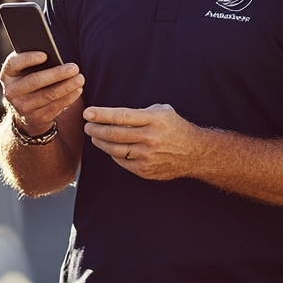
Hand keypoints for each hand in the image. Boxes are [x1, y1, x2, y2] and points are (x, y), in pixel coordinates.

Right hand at [0, 52, 82, 136]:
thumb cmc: (30, 79)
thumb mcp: (26, 70)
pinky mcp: (35, 118)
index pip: (14, 64)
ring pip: (47, 95)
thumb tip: (54, 55)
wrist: (26, 110)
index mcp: (7, 74)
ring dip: (67, 86)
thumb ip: (33, 61)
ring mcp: (22, 107)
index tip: (45, 55)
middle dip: (57, 74)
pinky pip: (55, 107)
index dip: (28, 59)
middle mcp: (11, 92)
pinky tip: (78, 90)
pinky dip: (68, 98)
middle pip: (35, 81)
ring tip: (80, 78)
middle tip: (74, 68)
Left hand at [83, 104, 205, 180]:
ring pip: (115, 149)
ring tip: (94, 136)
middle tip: (87, 126)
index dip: (101, 115)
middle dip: (96, 129)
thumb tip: (113, 115)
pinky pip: (122, 162)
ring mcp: (147, 156)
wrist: (195, 153)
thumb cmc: (175, 128)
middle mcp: (150, 138)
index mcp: (154, 120)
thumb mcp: (162, 112)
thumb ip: (140, 112)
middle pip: (114, 134)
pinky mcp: (145, 170)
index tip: (88, 113)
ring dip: (100, 142)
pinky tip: (109, 148)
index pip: (121, 116)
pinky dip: (113, 154)